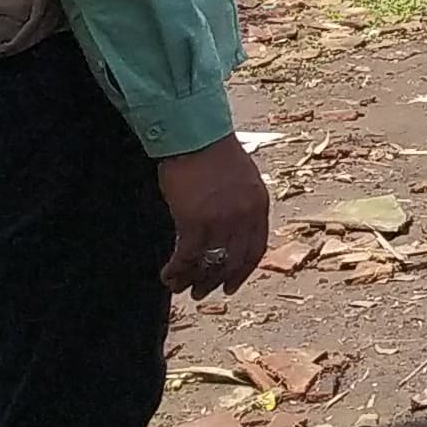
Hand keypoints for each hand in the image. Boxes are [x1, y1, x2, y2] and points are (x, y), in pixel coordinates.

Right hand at [158, 134, 269, 296]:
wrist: (195, 134)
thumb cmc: (213, 152)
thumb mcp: (243, 179)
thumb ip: (243, 206)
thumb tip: (233, 231)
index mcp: (259, 205)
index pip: (256, 249)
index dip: (243, 272)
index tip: (231, 286)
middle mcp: (244, 216)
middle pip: (233, 261)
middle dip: (216, 281)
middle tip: (201, 292)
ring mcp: (221, 220)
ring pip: (208, 263)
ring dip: (193, 279)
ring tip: (180, 288)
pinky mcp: (194, 222)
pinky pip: (187, 257)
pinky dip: (176, 270)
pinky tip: (167, 275)